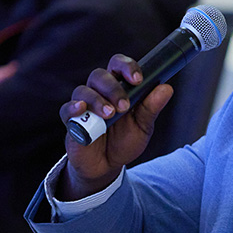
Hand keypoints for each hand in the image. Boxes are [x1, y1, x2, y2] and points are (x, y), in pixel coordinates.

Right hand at [58, 54, 172, 199]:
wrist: (108, 166)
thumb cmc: (124, 141)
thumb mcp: (143, 126)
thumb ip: (151, 107)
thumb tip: (166, 88)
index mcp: (118, 88)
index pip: (118, 66)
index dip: (127, 66)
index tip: (137, 79)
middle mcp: (99, 92)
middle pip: (99, 75)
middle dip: (113, 88)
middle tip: (124, 105)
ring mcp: (84, 106)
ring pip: (83, 90)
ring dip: (97, 100)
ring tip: (110, 114)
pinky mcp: (71, 121)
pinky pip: (66, 109)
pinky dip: (73, 107)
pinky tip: (82, 110)